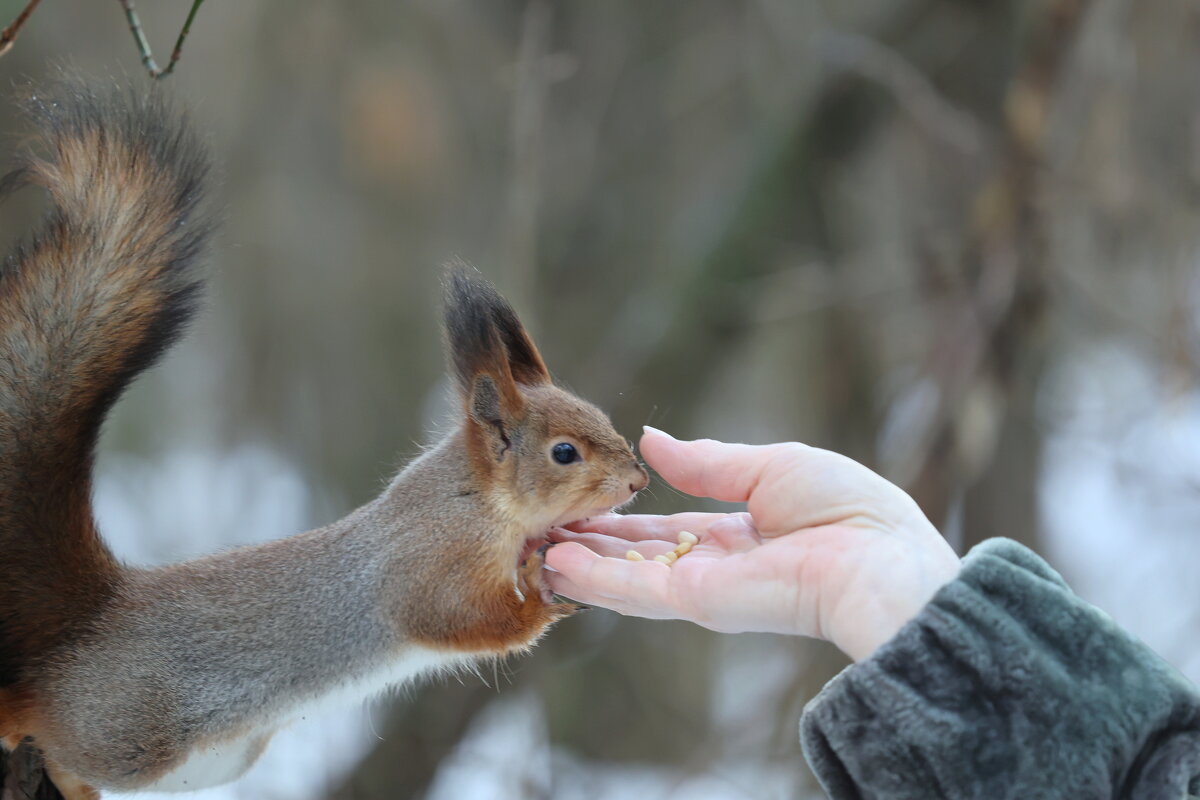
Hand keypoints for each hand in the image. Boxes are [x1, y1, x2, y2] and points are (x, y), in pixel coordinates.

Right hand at [545, 427, 960, 660]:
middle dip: (587, 540)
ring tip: (530, 544)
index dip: (620, 517)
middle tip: (537, 524)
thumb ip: (706, 462)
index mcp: (737, 535)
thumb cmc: (847, 509)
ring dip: (576, 561)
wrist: (880, 558)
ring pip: (622, 576)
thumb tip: (652, 441)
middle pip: (634, 556)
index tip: (579, 503)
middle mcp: (712, 566)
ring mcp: (700, 587)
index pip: (663, 530)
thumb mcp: (769, 467)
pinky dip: (590, 577)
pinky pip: (631, 589)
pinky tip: (553, 563)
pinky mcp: (694, 601)